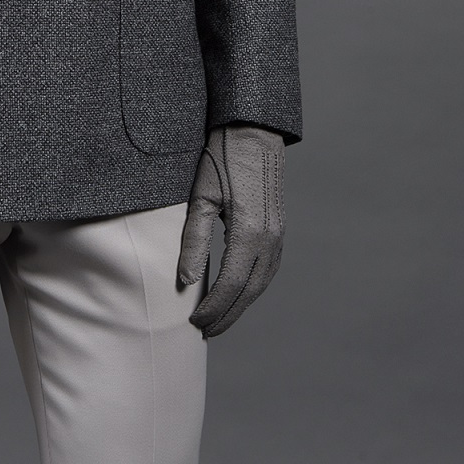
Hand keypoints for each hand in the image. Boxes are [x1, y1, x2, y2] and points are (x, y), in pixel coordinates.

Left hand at [177, 124, 284, 337]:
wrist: (252, 132)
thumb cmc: (221, 159)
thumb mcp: (200, 198)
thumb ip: (193, 241)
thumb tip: (185, 281)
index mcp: (249, 232)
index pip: (231, 285)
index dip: (213, 308)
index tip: (194, 321)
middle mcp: (269, 238)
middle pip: (249, 291)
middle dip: (227, 314)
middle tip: (204, 330)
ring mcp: (278, 234)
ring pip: (262, 283)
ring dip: (241, 304)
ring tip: (219, 318)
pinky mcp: (279, 229)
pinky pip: (268, 269)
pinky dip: (252, 287)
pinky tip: (238, 292)